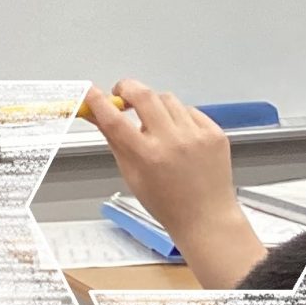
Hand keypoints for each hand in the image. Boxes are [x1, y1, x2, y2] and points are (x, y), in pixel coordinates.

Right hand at [83, 81, 267, 286]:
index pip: (115, 120)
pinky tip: (179, 135)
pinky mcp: (215, 133)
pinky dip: (180, 117)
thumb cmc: (165, 202)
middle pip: (144, 96)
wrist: (206, 216)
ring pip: (168, 99)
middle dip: (128, 88)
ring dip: (155, 105)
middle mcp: (172, 141)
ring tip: (155, 125)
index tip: (90, 91)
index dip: (98, 102)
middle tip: (122, 94)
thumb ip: (115, 141)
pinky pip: (191, 111)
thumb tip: (98, 115)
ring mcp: (197, 135)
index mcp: (147, 156)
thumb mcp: (131, 174)